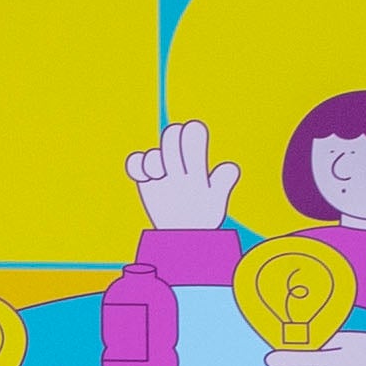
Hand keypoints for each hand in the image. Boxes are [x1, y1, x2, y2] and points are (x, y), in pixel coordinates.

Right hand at [126, 119, 239, 233]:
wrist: (184, 233)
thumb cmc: (203, 215)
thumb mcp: (216, 201)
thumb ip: (223, 182)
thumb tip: (229, 168)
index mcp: (198, 160)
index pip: (193, 131)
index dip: (190, 134)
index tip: (191, 158)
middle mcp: (179, 160)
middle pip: (171, 133)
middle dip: (172, 145)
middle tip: (176, 168)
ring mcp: (161, 169)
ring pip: (153, 152)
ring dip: (154, 161)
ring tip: (159, 175)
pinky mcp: (146, 179)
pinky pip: (135, 162)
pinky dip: (136, 167)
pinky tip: (146, 178)